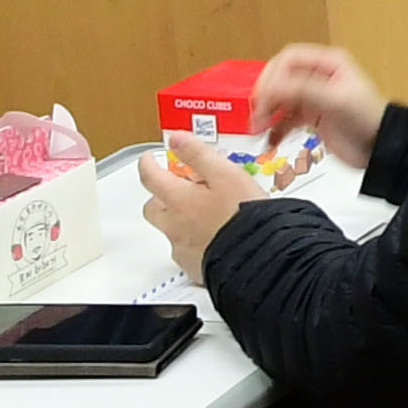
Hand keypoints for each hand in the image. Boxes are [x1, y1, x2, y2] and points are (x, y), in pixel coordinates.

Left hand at [139, 136, 263, 283]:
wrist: (259, 257)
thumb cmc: (244, 216)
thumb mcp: (226, 174)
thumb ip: (198, 154)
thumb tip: (176, 139)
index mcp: (178, 199)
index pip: (150, 177)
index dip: (148, 163)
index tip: (150, 158)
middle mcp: (173, 225)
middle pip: (153, 207)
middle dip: (160, 195)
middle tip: (177, 187)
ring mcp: (182, 249)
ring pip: (169, 230)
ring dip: (177, 219)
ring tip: (203, 212)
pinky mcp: (194, 267)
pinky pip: (185, 251)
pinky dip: (192, 241)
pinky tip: (213, 237)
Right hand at [250, 42, 386, 167]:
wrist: (380, 149)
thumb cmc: (368, 119)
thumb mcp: (336, 101)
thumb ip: (304, 90)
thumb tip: (272, 86)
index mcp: (329, 63)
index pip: (290, 58)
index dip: (274, 74)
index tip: (265, 96)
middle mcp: (319, 76)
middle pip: (281, 77)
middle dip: (267, 94)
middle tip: (259, 114)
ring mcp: (314, 96)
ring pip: (280, 97)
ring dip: (268, 112)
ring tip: (260, 128)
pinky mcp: (311, 116)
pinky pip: (286, 118)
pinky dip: (276, 128)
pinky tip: (271, 139)